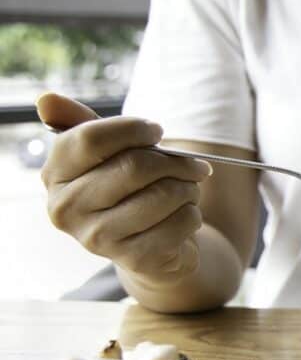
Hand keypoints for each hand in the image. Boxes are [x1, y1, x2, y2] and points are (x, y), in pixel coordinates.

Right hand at [38, 93, 212, 280]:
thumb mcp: (107, 155)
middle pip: (134, 167)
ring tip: (188, 191)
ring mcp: (98, 237)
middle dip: (175, 162)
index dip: (132, 129)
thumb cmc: (129, 190)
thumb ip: (83, 124)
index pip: (90, 139)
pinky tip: (184, 217)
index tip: (156, 131)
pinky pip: (181, 222)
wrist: (150, 248)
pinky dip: (194, 214)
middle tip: (194, 165)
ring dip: (189, 188)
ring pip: (164, 194)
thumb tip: (47, 100)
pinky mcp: (133, 258)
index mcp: (55, 175)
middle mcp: (67, 209)